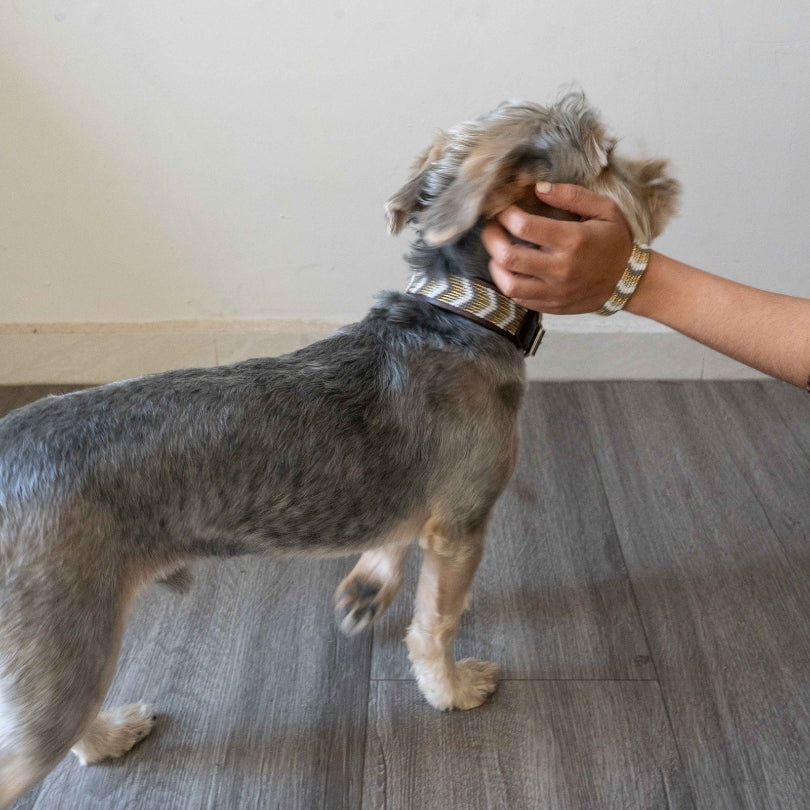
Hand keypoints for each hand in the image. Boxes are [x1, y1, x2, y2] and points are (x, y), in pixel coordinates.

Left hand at [481, 183, 633, 313]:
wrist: (629, 281)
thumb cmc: (615, 241)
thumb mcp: (604, 209)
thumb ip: (571, 195)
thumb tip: (538, 188)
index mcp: (572, 240)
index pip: (524, 226)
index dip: (506, 215)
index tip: (504, 209)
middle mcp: (560, 269)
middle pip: (509, 256)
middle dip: (492, 238)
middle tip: (491, 228)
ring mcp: (554, 291)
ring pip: (508, 283)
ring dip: (495, 265)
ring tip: (498, 252)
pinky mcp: (551, 306)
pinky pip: (519, 298)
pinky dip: (508, 283)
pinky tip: (512, 270)